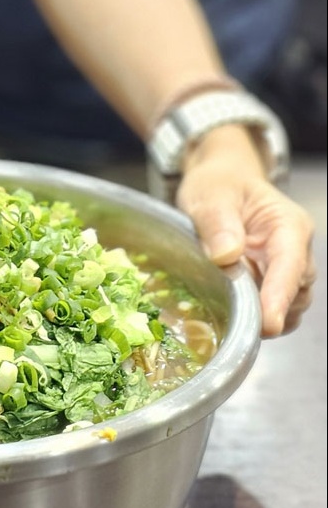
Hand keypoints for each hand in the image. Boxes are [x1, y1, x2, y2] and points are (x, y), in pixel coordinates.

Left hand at [177, 129, 315, 337]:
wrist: (220, 182)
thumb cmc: (219, 184)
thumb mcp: (210, 195)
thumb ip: (217, 222)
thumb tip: (227, 255)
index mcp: (289, 225)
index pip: (290, 265)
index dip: (279, 297)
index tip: (267, 324)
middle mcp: (296, 250)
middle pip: (295, 293)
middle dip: (270, 312)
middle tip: (235, 324)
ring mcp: (285, 269)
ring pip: (288, 306)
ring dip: (262, 316)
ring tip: (229, 314)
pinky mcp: (270, 283)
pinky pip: (271, 308)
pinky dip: (255, 315)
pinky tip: (231, 311)